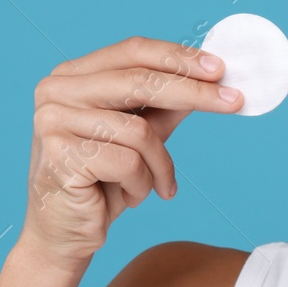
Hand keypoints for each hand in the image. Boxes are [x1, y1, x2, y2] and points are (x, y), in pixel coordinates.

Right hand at [22, 36, 243, 263]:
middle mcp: (56, 91)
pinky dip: (142, 185)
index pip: (132, 51)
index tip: (220, 68)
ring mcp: (53, 121)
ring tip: (158, 185)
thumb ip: (164, 106)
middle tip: (234, 101)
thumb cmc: (100, 183)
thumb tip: (209, 78)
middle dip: (193, 92)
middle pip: (139, 81)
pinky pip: (128, 163)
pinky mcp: (59, 156)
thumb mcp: (138, 137)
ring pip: (139, 130)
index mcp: (71, 75)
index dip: (178, 57)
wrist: (64, 235)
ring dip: (161, 164)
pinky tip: (130, 197)